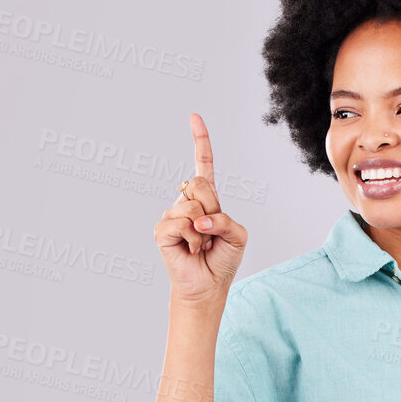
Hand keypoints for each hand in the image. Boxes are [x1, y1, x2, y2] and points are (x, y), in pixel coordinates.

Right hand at [155, 112, 247, 305]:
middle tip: (210, 232)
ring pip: (191, 204)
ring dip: (204, 229)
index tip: (194, 117)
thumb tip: (199, 219)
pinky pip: (181, 223)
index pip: (203, 164)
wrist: (208, 285)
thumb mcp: (238, 235)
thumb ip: (225, 220)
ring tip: (201, 244)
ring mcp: (171, 215)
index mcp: (206, 199)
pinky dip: (193, 239)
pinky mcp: (162, 230)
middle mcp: (186, 202)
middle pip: (198, 182)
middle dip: (212, 207)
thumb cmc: (222, 259)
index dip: (200, 141)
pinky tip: (191, 250)